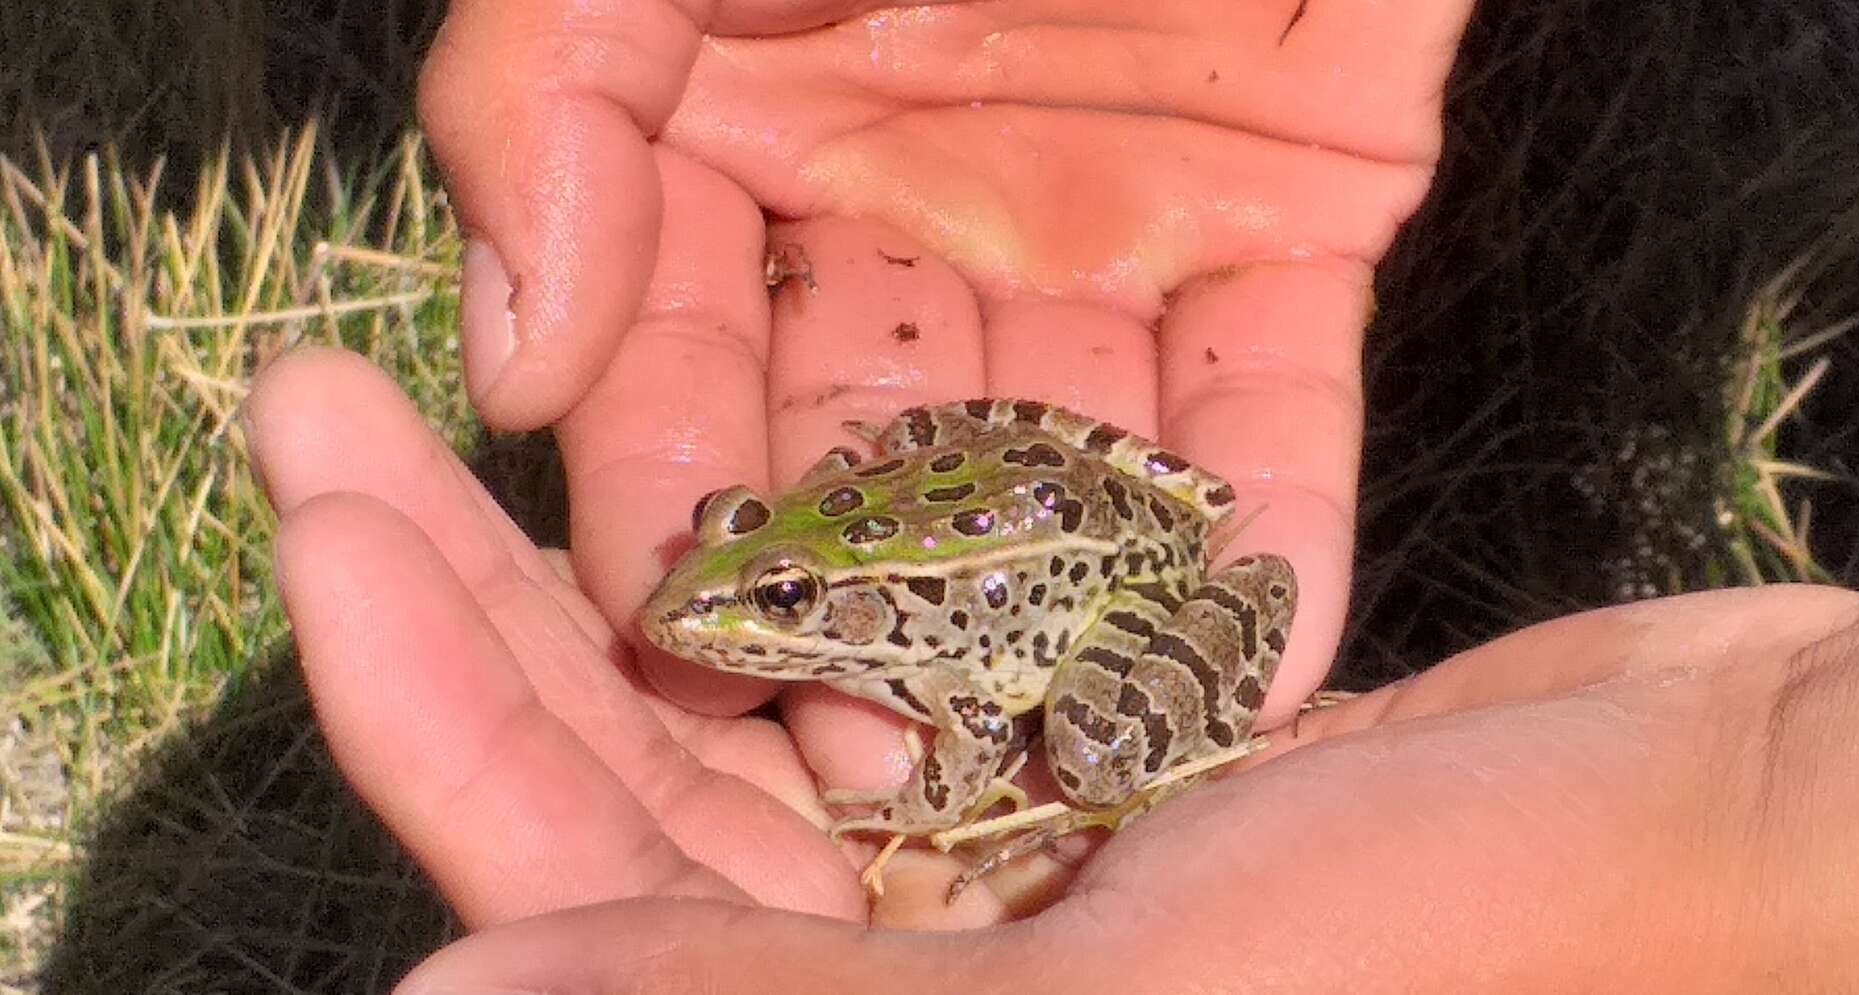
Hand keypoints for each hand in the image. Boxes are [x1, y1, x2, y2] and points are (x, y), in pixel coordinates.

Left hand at [386, 489, 1858, 990]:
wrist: (1770, 832)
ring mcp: (1040, 855)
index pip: (592, 878)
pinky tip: (752, 415)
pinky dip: (848, 527)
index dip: (432, 697)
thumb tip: (460, 990)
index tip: (319, 495)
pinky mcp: (1139, 748)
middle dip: (481, 593)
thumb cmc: (1484, 934)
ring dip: (640, 531)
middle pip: (648, 772)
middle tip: (338, 403)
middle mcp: (957, 968)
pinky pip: (932, 631)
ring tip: (499, 376)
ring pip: (771, 685)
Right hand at [418, 0, 1471, 803]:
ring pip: (1075, 460)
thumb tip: (502, 359)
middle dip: (869, 615)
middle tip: (876, 770)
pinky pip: (1273, 402)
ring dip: (1071, 611)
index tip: (688, 643)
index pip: (676, 377)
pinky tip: (1254, 657)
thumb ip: (549, 93)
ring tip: (1069, 753)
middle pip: (873, 458)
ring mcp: (1107, 220)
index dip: (671, 513)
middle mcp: (908, 206)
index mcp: (735, 134)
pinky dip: (1267, 528)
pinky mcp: (1295, 211)